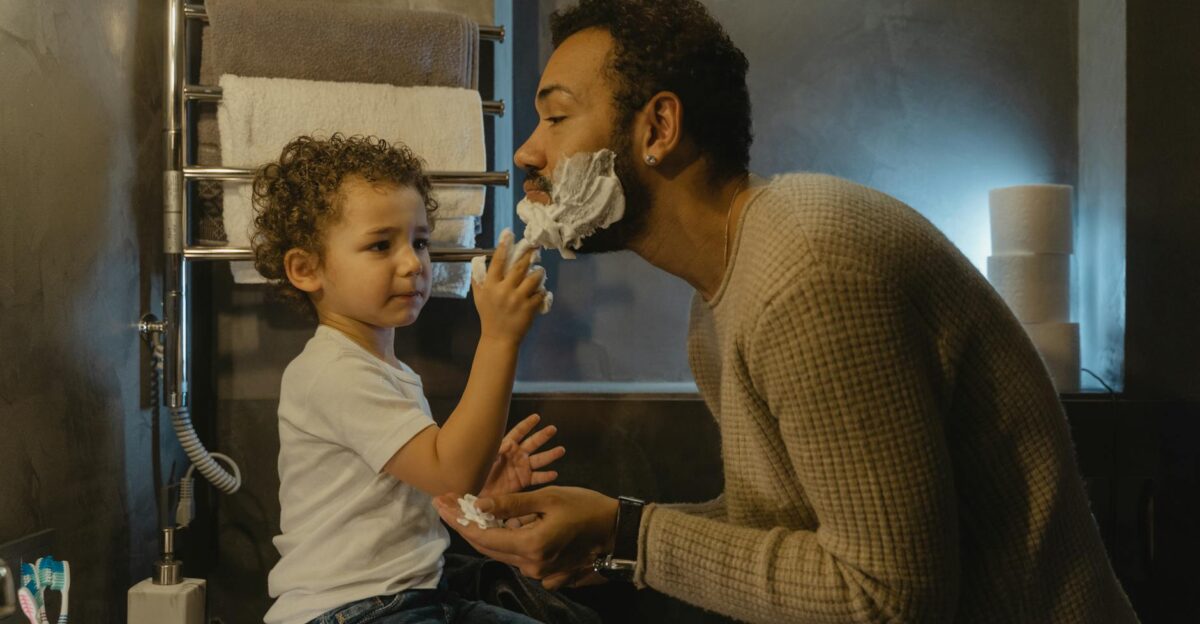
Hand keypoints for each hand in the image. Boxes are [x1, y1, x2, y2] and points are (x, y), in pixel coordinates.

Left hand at [434, 487, 618, 588]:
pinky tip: (494, 523)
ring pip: (500, 551)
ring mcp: (539, 572)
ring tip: (463, 509)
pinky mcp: (546, 572)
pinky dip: (502, 540)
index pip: (482, 536)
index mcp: (531, 546)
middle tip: (445, 504)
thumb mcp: (549, 498)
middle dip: (464, 524)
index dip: (458, 519)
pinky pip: (516, 556)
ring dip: (482, 532)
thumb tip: (478, 505)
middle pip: (487, 547)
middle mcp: (531, 565)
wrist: (617, 531)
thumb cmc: (586, 507)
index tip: (440, 503)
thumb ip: (512, 504)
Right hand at [473, 232, 545, 343]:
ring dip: (539, 272)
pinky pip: (540, 294)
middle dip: (528, 255)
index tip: (508, 235)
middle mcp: (503, 290)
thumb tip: (478, 261)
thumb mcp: (479, 297)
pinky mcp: (529, 308)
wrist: (499, 338)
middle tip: (535, 248)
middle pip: (519, 267)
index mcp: (490, 286)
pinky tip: (541, 291)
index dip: (503, 247)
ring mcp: (517, 299)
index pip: (497, 262)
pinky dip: (542, 291)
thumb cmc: (489, 315)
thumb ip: (478, 279)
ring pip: (533, 278)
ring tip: (540, 271)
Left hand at [479, 413, 564, 497]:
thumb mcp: (484, 459)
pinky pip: (537, 477)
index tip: (536, 417)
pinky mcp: (524, 481)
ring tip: (561, 450)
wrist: (478, 493)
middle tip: (553, 429)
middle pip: (532, 443)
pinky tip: (554, 474)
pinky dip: (546, 476)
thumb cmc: (477, 473)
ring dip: (550, 455)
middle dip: (542, 436)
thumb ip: (496, 450)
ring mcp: (522, 467)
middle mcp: (517, 455)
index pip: (518, 432)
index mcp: (506, 447)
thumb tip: (508, 443)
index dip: (527, 424)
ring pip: (539, 459)